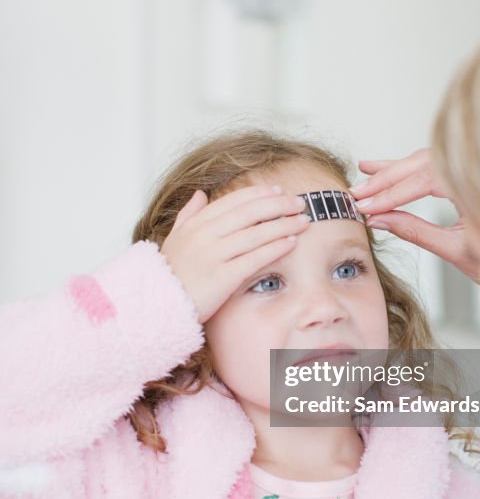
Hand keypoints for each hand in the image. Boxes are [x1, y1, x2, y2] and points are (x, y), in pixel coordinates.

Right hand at [160, 185, 308, 321]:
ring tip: (303, 221)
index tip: (279, 191)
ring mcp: (213, 256)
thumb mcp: (174, 239)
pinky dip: (275, 248)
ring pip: (257, 233)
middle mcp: (205, 235)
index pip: (233, 201)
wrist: (156, 307)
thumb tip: (200, 194)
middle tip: (299, 202)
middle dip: (278, 205)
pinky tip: (291, 243)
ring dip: (284, 224)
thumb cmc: (168, 274)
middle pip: (250, 212)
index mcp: (195, 224)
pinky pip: (255, 258)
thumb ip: (188, 215)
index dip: (259, 194)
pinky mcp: (222, 278)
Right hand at [350, 149, 479, 282]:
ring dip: (392, 171)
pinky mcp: (465, 172)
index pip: (426, 180)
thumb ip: (414, 231)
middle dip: (387, 180)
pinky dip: (405, 168)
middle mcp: (477, 170)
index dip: (393, 194)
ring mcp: (472, 168)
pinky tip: (379, 166)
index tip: (367, 205)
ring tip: (362, 178)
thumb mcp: (454, 248)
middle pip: (422, 164)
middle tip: (358, 194)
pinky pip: (431, 164)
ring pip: (424, 160)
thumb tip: (379, 219)